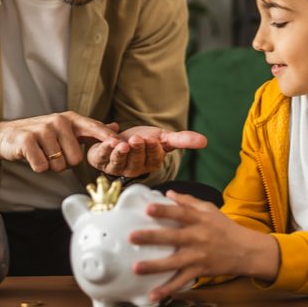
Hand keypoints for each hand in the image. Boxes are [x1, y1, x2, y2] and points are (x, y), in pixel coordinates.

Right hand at [0, 112, 118, 172]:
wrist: (6, 135)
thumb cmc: (40, 135)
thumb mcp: (66, 129)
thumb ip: (90, 130)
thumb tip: (116, 127)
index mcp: (71, 119)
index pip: (94, 129)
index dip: (107, 139)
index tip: (120, 145)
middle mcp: (59, 121)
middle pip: (76, 159)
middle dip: (65, 163)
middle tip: (53, 154)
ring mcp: (43, 130)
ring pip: (59, 165)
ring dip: (50, 165)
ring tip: (41, 153)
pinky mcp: (28, 140)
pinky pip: (42, 167)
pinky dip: (37, 167)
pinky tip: (32, 156)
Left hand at [86, 126, 206, 177]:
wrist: (119, 139)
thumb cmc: (143, 140)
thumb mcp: (163, 137)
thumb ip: (182, 140)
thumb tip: (205, 141)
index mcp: (151, 164)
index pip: (154, 158)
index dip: (152, 148)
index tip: (153, 138)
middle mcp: (135, 168)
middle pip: (137, 160)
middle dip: (137, 149)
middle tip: (137, 138)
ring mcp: (118, 167)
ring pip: (120, 162)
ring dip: (120, 153)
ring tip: (121, 144)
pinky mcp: (102, 161)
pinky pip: (103, 157)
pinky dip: (105, 150)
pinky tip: (108, 142)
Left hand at [129, 191, 278, 302]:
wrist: (246, 251)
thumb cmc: (225, 228)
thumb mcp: (210, 210)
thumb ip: (189, 202)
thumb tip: (168, 193)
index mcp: (200, 220)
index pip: (181, 214)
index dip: (165, 210)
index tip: (148, 208)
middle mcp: (198, 238)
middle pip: (173, 237)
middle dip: (152, 237)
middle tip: (132, 237)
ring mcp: (198, 256)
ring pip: (174, 263)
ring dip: (154, 266)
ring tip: (136, 268)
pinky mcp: (199, 272)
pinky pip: (181, 282)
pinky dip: (167, 290)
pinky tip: (153, 296)